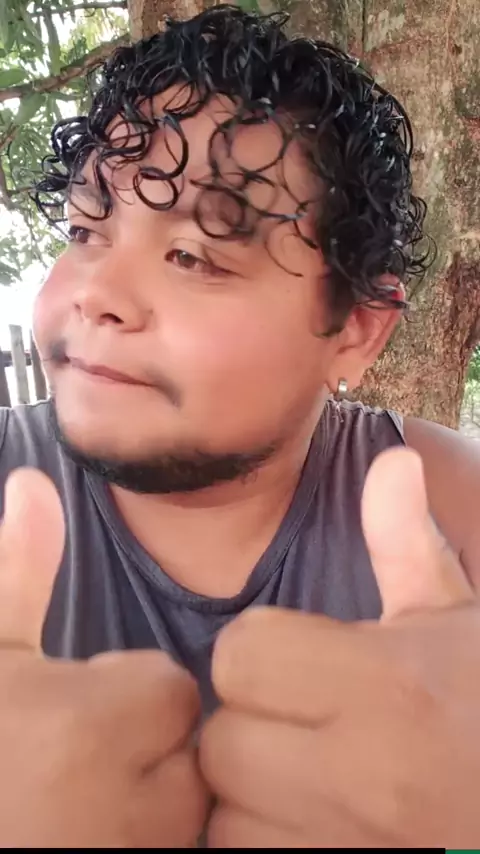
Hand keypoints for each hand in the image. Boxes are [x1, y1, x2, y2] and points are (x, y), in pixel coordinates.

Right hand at [0, 468, 207, 847]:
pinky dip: (149, 838)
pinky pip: (183, 849)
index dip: (122, 696)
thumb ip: (17, 573)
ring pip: (189, 812)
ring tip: (82, 803)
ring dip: (151, 804)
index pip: (171, 689)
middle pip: (189, 752)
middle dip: (145, 750)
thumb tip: (33, 482)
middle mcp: (129, 813)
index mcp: (85, 732)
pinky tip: (95, 831)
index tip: (72, 716)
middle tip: (74, 767)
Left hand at [200, 448, 478, 847]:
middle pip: (222, 744)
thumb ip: (408, 544)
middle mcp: (367, 775)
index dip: (259, 651)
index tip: (293, 657)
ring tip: (302, 777)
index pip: (242, 656)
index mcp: (390, 685)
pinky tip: (305, 818)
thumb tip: (392, 460)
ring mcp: (353, 847)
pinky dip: (263, 843)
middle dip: (248, 726)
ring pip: (228, 819)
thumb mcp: (458, 618)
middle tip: (296, 722)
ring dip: (249, 796)